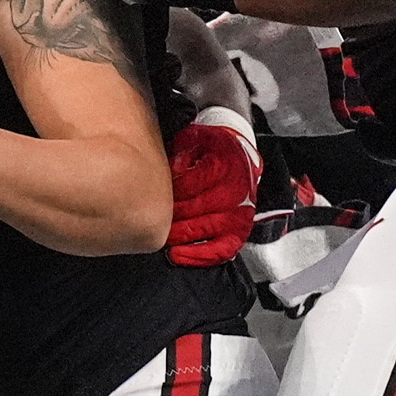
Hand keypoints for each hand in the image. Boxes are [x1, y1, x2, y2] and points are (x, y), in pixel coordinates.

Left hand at [166, 107, 261, 266]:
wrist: (236, 154)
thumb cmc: (210, 149)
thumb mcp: (194, 140)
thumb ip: (182, 152)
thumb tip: (171, 167)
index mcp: (226, 165)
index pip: (195, 182)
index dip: (173, 190)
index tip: (155, 194)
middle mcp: (238, 190)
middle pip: (201, 207)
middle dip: (175, 214)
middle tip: (154, 218)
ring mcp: (241, 212)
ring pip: (210, 229)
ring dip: (184, 235)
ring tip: (164, 236)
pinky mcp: (240, 230)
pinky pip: (223, 248)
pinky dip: (201, 255)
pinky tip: (180, 256)